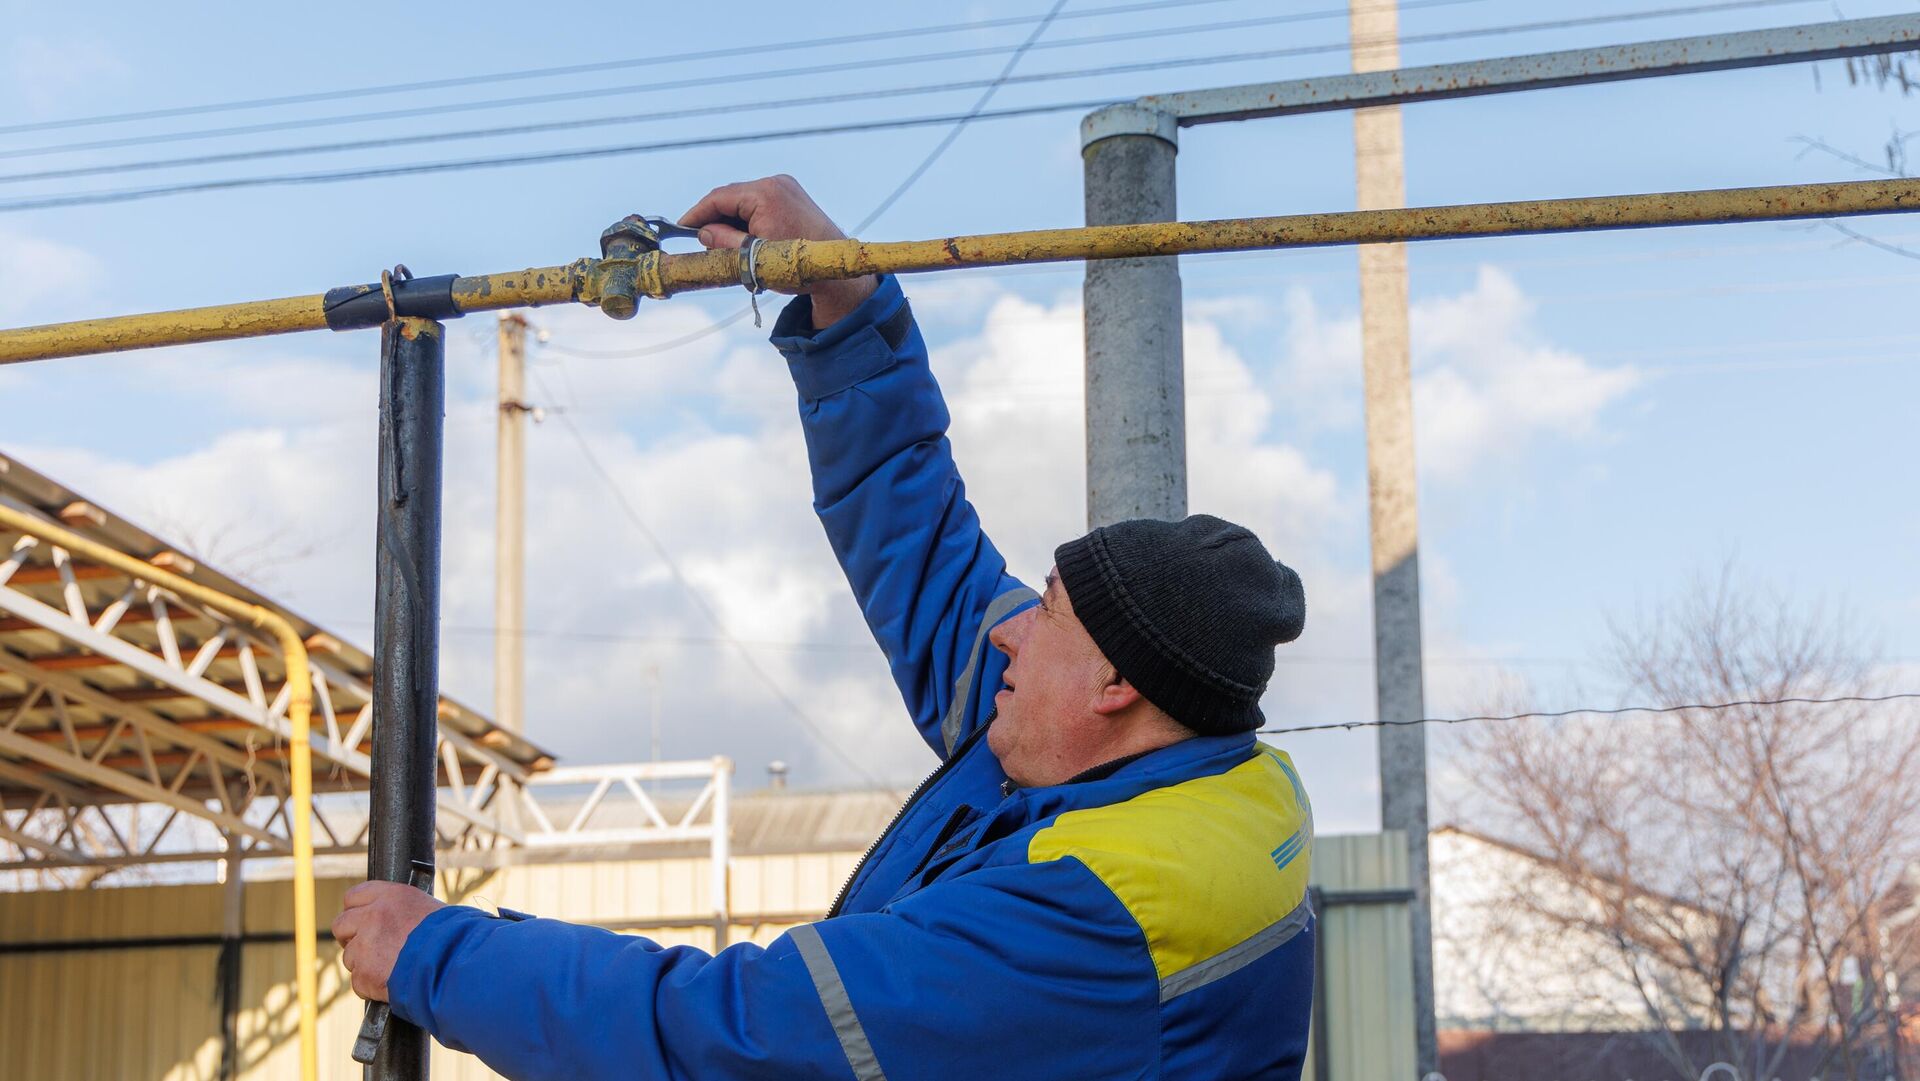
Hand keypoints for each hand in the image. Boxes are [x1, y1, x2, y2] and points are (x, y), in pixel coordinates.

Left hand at [332, 880, 445, 1002]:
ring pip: (350, 957)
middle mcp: (373, 917)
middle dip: (350, 937)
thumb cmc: (453, 937)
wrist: (453, 965)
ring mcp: (365, 946)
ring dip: (365, 964)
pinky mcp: (364, 974)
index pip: (354, 896)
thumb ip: (404, 911)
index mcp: (391, 896)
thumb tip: (395, 919)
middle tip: (366, 947)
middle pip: (342, 924)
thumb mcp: (429, 910)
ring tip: (390, 969)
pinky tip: (392, 984)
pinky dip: (371, 986)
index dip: (356, 910)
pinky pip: (358, 982)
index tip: (360, 920)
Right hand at [679, 174, 877, 328]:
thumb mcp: (752, 257)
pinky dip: (746, 218)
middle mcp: (776, 183)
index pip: (719, 197)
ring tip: (724, 244)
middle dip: (714, 218)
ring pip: (744, 200)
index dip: (697, 213)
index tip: (681, 227)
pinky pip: (759, 202)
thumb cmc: (796, 266)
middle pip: (731, 197)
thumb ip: (723, 241)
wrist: (835, 270)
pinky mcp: (792, 194)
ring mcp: (786, 187)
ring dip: (731, 219)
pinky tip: (743, 238)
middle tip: (700, 241)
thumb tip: (703, 232)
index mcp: (765, 194)